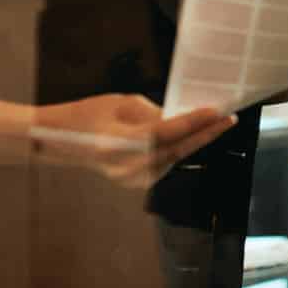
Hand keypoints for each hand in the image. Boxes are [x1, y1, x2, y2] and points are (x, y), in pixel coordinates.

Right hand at [32, 94, 235, 188]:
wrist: (59, 141)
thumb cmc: (88, 114)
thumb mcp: (121, 104)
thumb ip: (154, 113)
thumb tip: (182, 119)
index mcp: (120, 143)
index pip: (167, 132)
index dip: (195, 121)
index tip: (218, 111)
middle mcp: (126, 165)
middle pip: (176, 149)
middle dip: (205, 133)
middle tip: (228, 120)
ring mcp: (129, 178)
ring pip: (173, 158)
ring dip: (193, 141)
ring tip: (212, 124)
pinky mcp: (133, 183)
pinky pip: (164, 164)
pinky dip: (177, 150)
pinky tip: (187, 138)